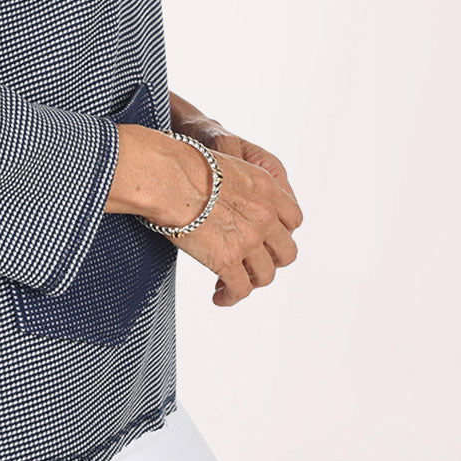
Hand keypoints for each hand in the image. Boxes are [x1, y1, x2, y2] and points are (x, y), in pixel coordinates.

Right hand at [166, 98, 301, 305]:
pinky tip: (219, 296)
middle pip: (287, 252)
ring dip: (250, 283)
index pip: (293, 219)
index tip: (265, 241)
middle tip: (252, 265)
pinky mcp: (228, 260)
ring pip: (266, 275)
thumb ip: (238, 185)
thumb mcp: (225, 164)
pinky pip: (240, 289)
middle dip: (271, 261)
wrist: (168, 177)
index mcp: (266, 187)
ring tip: (231, 285)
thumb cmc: (183, 165)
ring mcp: (249, 239)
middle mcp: (265, 214)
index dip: (280, 234)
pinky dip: (231, 296)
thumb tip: (223, 196)